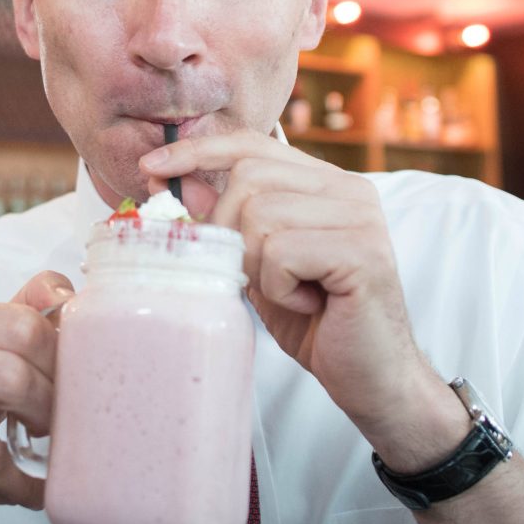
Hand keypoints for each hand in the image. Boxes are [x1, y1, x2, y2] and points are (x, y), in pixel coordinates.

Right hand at [0, 271, 70, 523]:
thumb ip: (29, 312)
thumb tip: (66, 295)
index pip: (23, 326)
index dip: (59, 360)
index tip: (70, 382)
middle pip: (10, 379)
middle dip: (47, 410)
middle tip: (56, 424)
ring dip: (27, 465)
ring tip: (44, 462)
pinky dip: (10, 492)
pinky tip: (26, 487)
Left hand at [140, 131, 460, 460]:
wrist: (371, 378)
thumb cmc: (316, 322)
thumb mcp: (259, 265)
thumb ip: (228, 221)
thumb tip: (177, 181)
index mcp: (327, 183)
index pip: (252, 145)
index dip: (198, 151)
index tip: (152, 166)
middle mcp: (349, 189)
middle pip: (248, 178)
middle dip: (229, 231)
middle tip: (254, 276)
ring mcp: (360, 217)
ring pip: (259, 216)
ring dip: (257, 267)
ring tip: (290, 293)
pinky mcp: (363, 251)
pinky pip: (281, 253)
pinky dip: (279, 288)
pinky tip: (308, 304)